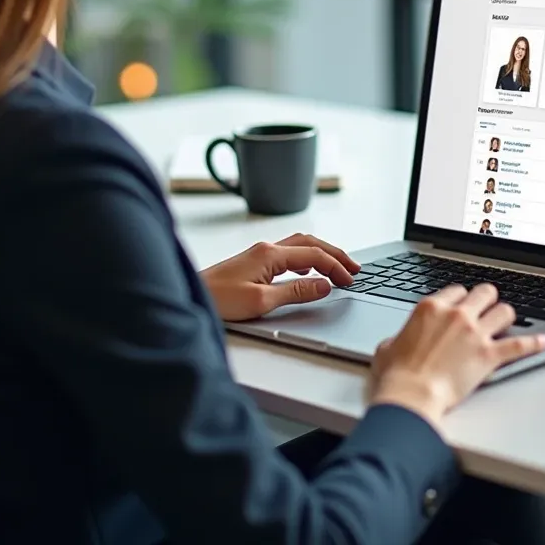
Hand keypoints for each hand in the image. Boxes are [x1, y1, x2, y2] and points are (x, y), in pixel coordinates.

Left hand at [201, 233, 359, 320]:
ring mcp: (259, 254)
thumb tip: (323, 285)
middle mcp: (266, 248)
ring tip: (338, 266)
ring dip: (321, 253)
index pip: (313, 254)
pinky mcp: (253, 262)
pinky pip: (289, 253)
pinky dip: (306, 257)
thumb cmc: (219, 300)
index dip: (335, 266)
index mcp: (270, 254)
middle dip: (334, 254)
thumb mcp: (261, 301)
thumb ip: (295, 292)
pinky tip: (309, 269)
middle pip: (310, 243)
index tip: (350, 279)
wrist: (191, 296)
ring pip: (300, 245)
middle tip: (354, 267)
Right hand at [369, 284, 544, 430]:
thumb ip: (399, 338)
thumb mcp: (387, 347)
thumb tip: (397, 343)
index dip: (462, 298)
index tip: (463, 305)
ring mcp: (475, 334)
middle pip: (484, 293)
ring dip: (506, 317)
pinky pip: (519, 345)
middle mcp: (456, 315)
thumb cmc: (397, 375)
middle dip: (487, 300)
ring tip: (506, 324)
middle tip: (487, 309)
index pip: (456, 290)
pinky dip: (532, 344)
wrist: (411, 395)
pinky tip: (541, 342)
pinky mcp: (489, 356)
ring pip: (504, 311)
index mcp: (431, 308)